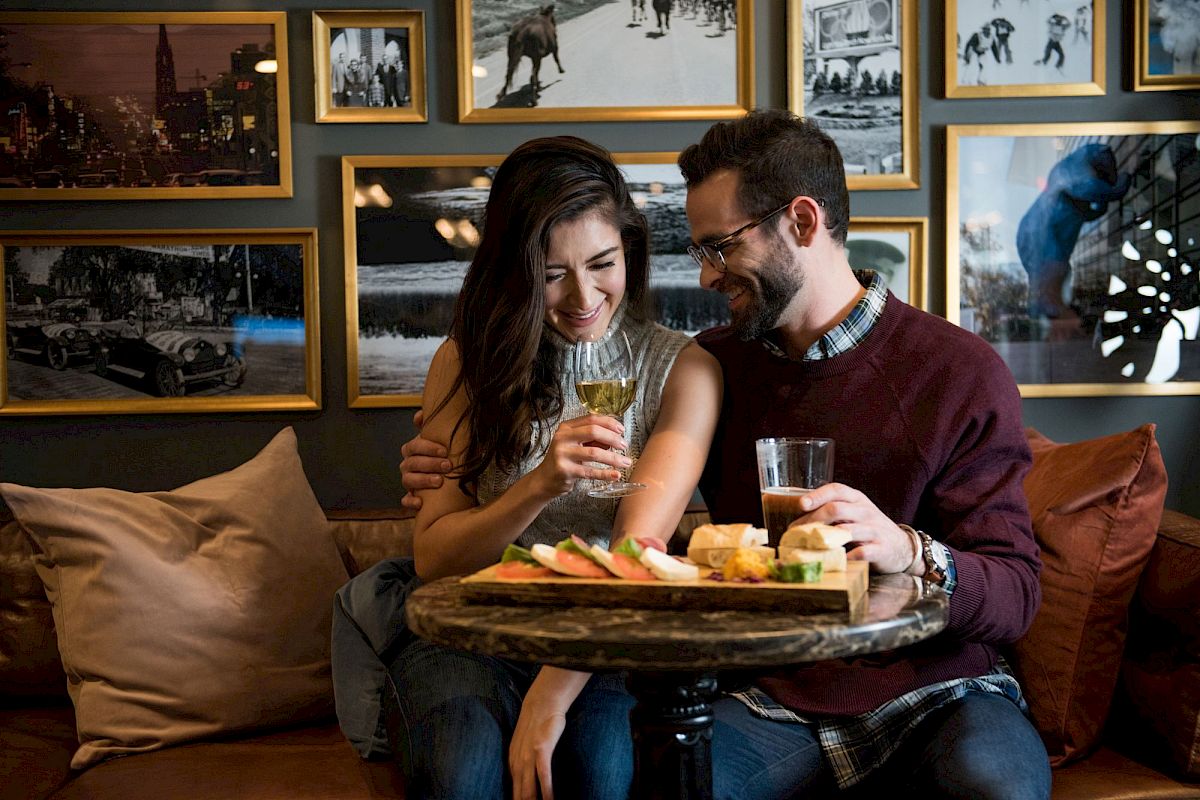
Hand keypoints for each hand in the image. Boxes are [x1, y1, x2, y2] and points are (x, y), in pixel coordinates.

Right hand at [399, 409, 451, 510]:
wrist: (454, 479)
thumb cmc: (447, 455)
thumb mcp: (445, 439)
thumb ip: (435, 426)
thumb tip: (419, 416)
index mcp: (413, 450)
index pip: (413, 446)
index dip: (427, 448)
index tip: (444, 450)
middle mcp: (408, 465)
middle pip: (412, 463)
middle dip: (430, 463)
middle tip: (448, 465)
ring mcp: (409, 482)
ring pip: (407, 480)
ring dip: (423, 480)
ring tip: (439, 481)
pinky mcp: (412, 498)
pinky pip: (405, 501)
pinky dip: (411, 502)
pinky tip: (421, 502)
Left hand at [509, 691, 566, 799]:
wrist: (542, 702)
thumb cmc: (537, 724)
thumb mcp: (524, 745)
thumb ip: (523, 762)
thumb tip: (527, 778)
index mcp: (512, 763)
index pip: (514, 792)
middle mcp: (517, 763)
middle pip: (519, 795)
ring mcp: (528, 757)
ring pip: (529, 790)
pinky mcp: (541, 751)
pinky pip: (543, 776)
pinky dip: (547, 792)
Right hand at [532, 414, 630, 498]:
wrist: (545, 480)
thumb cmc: (564, 460)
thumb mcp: (576, 444)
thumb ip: (593, 438)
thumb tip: (616, 436)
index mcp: (566, 428)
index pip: (591, 419)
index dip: (609, 423)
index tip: (621, 430)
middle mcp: (562, 438)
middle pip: (593, 432)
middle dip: (613, 438)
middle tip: (624, 446)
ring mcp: (563, 454)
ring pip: (594, 453)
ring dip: (613, 458)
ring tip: (625, 462)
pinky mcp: (565, 471)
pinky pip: (590, 472)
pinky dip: (605, 474)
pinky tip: (616, 475)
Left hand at [790, 483, 916, 573]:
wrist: (903, 547)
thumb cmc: (870, 529)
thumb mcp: (854, 514)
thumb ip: (832, 512)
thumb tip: (798, 521)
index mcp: (856, 499)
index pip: (836, 489)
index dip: (817, 495)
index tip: (801, 504)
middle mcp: (865, 511)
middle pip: (836, 509)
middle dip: (814, 520)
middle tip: (798, 533)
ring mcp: (874, 530)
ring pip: (848, 530)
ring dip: (826, 539)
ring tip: (809, 547)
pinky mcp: (881, 549)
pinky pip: (862, 552)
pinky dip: (847, 557)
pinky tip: (835, 561)